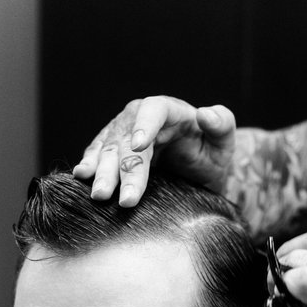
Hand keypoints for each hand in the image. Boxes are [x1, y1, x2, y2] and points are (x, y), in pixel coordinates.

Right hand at [73, 96, 235, 206]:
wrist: (197, 173)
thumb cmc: (211, 155)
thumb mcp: (224, 143)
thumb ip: (221, 125)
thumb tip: (206, 114)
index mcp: (170, 110)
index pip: (154, 110)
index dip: (144, 125)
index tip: (140, 146)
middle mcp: (142, 118)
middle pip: (127, 137)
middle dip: (122, 168)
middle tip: (120, 197)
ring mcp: (125, 133)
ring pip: (108, 148)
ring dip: (102, 172)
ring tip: (99, 195)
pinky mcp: (114, 150)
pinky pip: (98, 154)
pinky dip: (90, 165)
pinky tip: (82, 177)